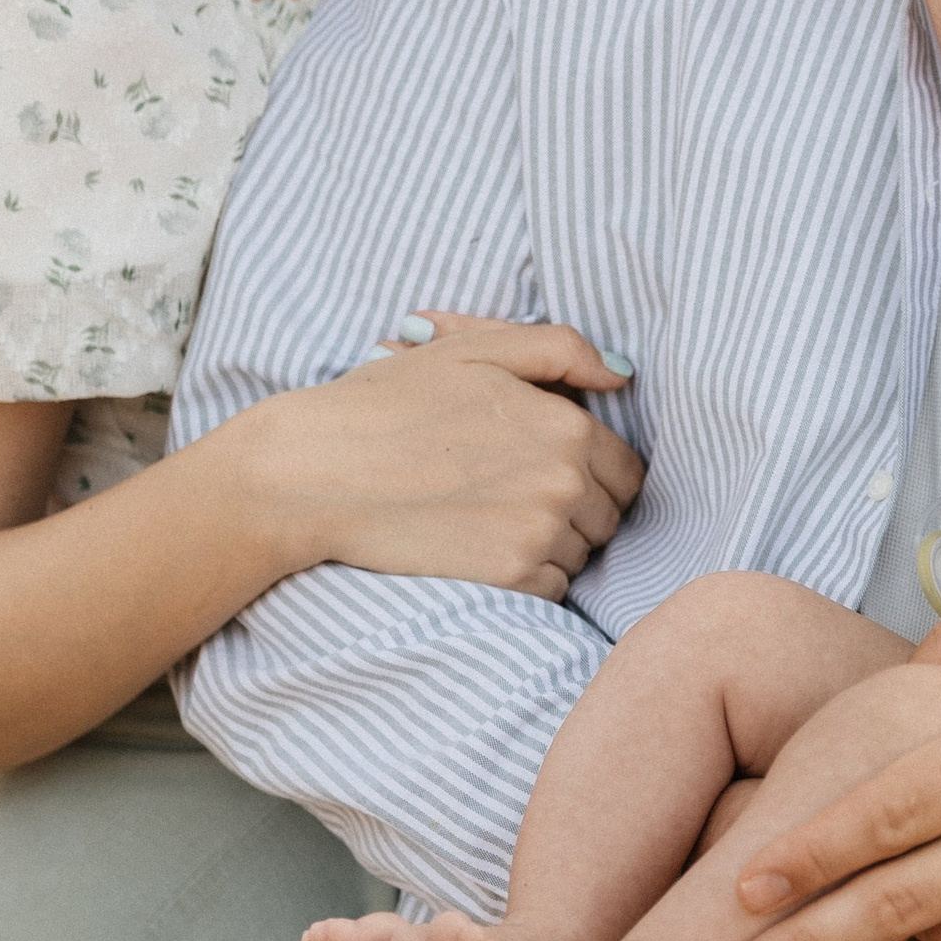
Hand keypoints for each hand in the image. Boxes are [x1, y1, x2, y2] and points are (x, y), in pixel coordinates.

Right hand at [239, 316, 643, 599]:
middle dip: (575, 509)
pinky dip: (525, 577)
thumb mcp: (475, 351)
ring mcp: (539, 532)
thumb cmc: (390, 402)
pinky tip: (477, 548)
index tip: (546, 471)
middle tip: (508, 495)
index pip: (625, 470)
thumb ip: (561, 350)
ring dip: (549, 545)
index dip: (593, 472)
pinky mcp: (509, 577)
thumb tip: (620, 375)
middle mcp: (565, 480)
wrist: (315, 470)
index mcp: (567, 425)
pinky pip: (550, 590)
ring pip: (580, 555)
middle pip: (608, 517)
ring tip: (485, 518)